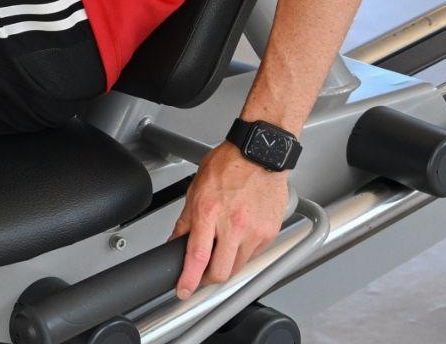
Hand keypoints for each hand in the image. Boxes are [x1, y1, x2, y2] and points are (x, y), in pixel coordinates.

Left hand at [168, 141, 290, 298]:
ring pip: (238, 267)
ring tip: (221, 251)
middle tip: (201, 275)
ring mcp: (254, 230)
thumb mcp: (196, 190)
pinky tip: (238, 239)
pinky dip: (243, 254)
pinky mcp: (270, 232)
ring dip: (227, 266)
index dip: (189, 279)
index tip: (183, 291)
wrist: (259, 154)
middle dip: (208, 279)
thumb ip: (186, 221)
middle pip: (221, 272)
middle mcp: (233, 224)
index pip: (197, 256)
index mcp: (209, 212)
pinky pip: (254, 255)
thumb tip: (175, 243)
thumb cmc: (228, 165)